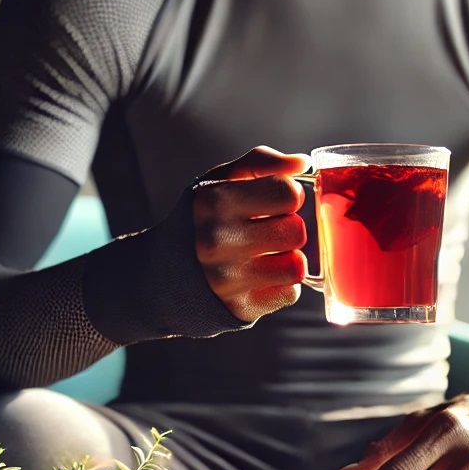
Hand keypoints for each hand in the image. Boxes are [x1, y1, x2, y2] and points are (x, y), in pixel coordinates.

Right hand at [193, 145, 310, 322]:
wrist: (165, 275)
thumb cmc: (202, 221)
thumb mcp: (220, 182)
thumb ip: (261, 163)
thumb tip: (303, 162)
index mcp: (214, 202)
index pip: (287, 193)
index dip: (288, 196)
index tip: (274, 203)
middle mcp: (218, 241)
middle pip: (296, 231)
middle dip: (288, 229)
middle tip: (268, 231)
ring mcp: (228, 279)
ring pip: (297, 266)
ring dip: (288, 259)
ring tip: (266, 255)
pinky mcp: (241, 307)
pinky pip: (290, 293)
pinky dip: (282, 285)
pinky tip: (260, 277)